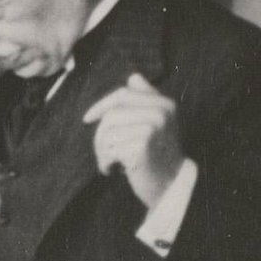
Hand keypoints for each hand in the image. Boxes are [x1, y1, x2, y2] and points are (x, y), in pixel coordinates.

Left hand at [82, 72, 183, 207]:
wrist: (172, 184)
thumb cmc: (160, 154)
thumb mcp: (158, 122)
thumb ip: (147, 98)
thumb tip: (133, 76)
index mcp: (164, 103)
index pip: (123, 94)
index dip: (101, 105)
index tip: (87, 119)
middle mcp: (160, 113)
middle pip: (111, 115)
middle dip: (100, 136)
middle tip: (103, 152)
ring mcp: (152, 129)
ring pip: (107, 133)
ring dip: (102, 151)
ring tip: (110, 162)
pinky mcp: (142, 146)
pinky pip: (109, 149)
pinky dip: (105, 163)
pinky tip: (113, 170)